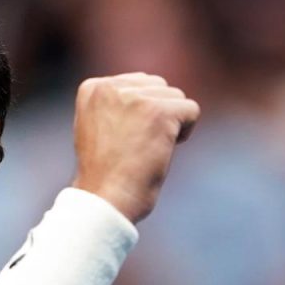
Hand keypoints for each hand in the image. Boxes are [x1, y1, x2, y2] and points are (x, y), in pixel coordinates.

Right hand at [70, 73, 199, 223]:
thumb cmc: (105, 174)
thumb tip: (154, 89)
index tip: (125, 140)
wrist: (104, 200)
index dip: (142, 113)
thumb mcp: (101, 127)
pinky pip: (192, 110)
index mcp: (93, 88)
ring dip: (171, 124)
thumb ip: (118, 104)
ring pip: (176, 97)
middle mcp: (111, 87)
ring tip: (148, 150)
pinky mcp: (159, 112)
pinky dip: (186, 131)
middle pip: (158, 86)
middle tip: (139, 146)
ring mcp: (135, 98)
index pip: (138, 83)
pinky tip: (165, 150)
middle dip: (158, 114)